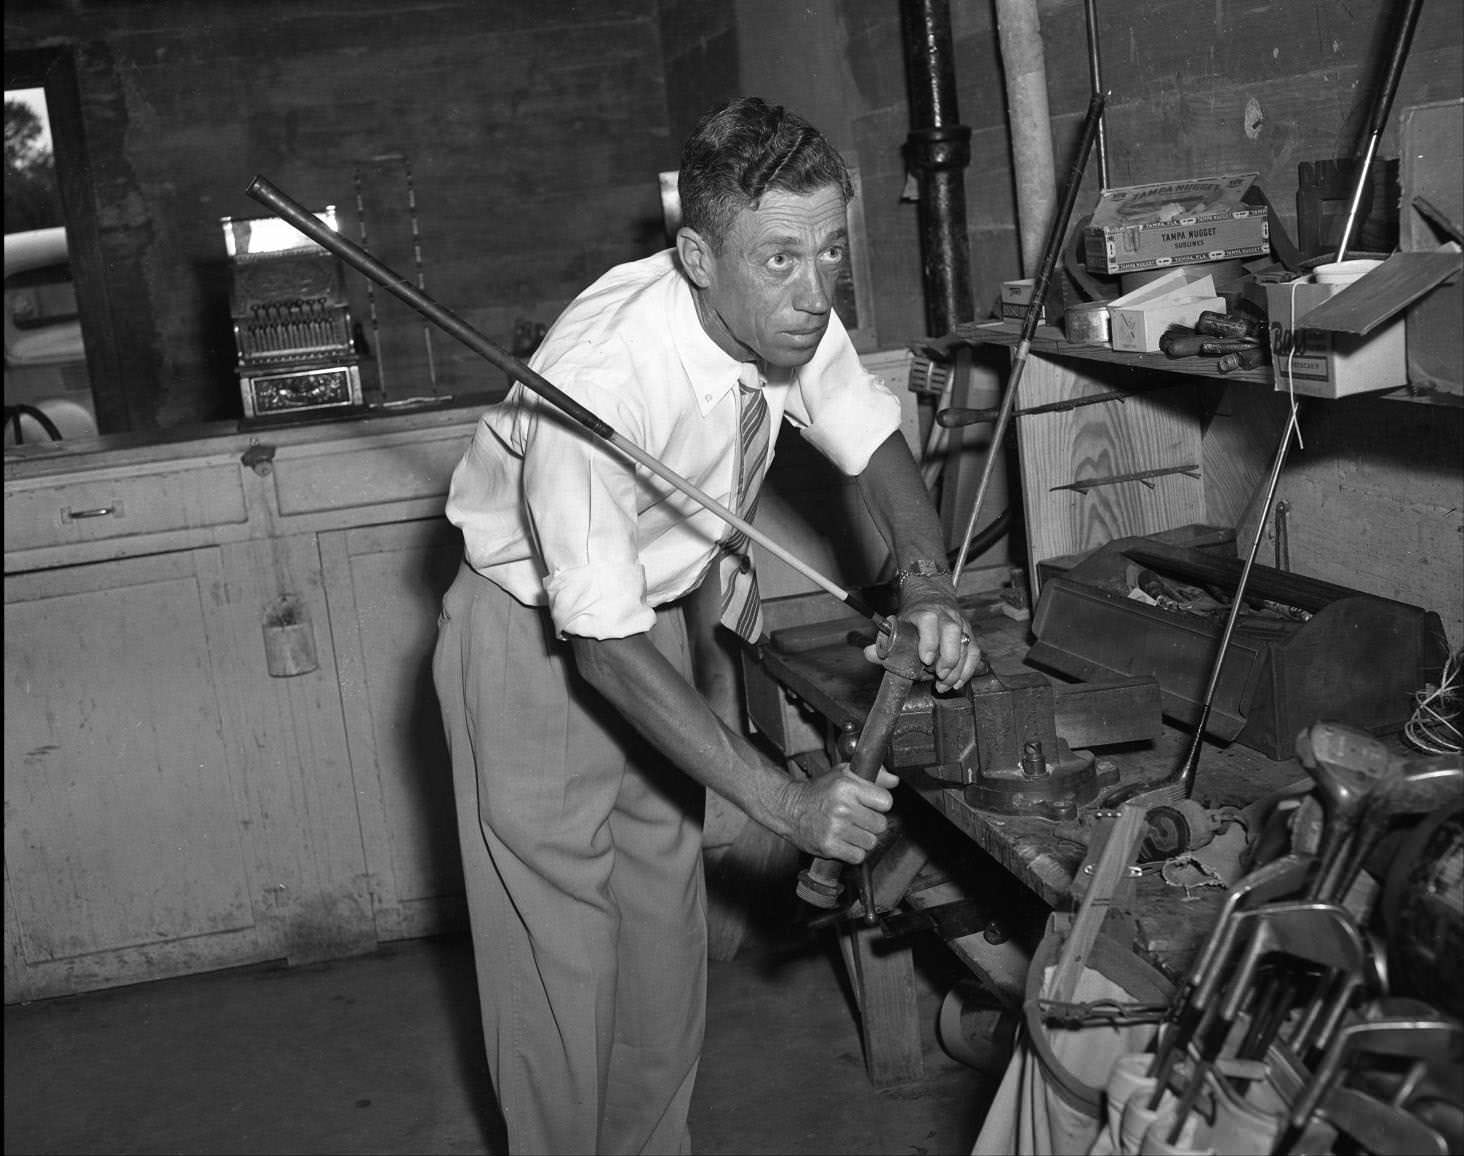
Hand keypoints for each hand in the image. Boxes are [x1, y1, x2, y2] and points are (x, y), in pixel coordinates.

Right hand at [778, 764, 897, 863]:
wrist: (790, 809)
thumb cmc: (818, 791)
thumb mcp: (843, 774)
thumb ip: (872, 776)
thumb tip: (894, 781)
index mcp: (847, 787)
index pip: (886, 801)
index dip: (880, 804)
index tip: (871, 804)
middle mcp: (842, 807)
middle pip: (880, 824)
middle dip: (871, 823)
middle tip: (857, 818)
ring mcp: (836, 828)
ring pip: (871, 842)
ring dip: (862, 839)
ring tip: (849, 830)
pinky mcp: (829, 846)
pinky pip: (858, 856)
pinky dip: (853, 852)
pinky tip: (844, 841)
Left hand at [863, 574, 983, 691]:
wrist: (932, 598)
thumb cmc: (914, 617)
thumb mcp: (897, 624)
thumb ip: (884, 642)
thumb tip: (869, 654)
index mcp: (925, 611)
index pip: (928, 621)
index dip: (929, 640)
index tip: (925, 659)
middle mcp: (945, 616)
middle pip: (952, 632)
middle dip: (948, 657)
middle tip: (939, 675)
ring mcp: (960, 624)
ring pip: (967, 644)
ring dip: (958, 668)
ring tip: (945, 684)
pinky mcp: (969, 635)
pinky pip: (974, 652)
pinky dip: (968, 669)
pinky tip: (957, 681)